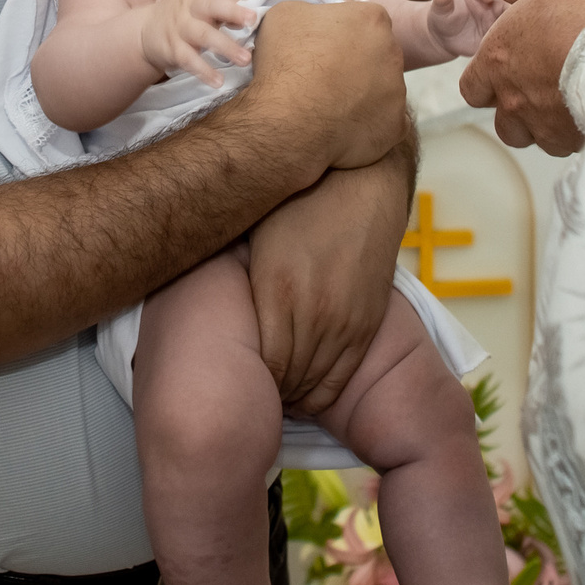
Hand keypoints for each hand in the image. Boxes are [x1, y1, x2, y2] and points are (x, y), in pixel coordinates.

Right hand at [139, 0, 254, 87]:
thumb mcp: (200, 3)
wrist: (144, 32)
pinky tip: (219, 81)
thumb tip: (250, 17)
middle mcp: (188, 7)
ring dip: (226, 46)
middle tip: (253, 19)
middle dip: (232, 11)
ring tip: (246, 59)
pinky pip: (189, 60)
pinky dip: (204, 71)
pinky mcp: (172, 50)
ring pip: (203, 35)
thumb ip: (225, 7)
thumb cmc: (184, 15)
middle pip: (210, 6)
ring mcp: (180, 28)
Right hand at [246, 0, 408, 171]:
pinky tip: (341, 125)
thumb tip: (313, 18)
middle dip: (354, 61)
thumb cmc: (286, 62)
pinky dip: (366, 123)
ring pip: (380, 88)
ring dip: (360, 93)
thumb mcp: (285, 14)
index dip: (338, 32)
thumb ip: (309, 9)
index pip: (361, 18)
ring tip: (328, 104)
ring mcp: (398, 91)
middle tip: (323, 75)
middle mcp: (393, 52)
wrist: (290, 122)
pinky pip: (384, 121)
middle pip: (375, 53)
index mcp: (372, 18)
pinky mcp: (396, 125)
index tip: (320, 45)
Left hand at [248, 145, 413, 412]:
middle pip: (292, 378)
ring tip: (277, 395)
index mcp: (281, 292)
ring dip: (297, 395)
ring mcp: (347, 320)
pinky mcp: (369, 321)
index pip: (266, 364)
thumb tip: (214, 320)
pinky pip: (345, 372)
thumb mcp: (256, 242)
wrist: (362, 188)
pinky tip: (307, 389)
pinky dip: (325, 390)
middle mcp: (317, 312)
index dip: (252, 380)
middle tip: (252, 396)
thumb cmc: (299, 206)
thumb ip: (240, 285)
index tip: (237, 383)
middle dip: (271, 392)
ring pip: (320, 383)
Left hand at [424, 0, 506, 58]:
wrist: (444, 37)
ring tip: (513, 34)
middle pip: (508, 1)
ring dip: (515, 26)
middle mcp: (492, 5)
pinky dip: (512, 43)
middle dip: (512, 6)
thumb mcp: (439, 9)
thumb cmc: (443, 17)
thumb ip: (442, 0)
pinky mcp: (499, 37)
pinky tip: (510, 49)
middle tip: (511, 15)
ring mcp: (498, 22)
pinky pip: (509, 39)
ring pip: (513, 21)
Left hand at [459, 0, 584, 155]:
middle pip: (501, 121)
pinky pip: (566, 144)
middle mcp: (513, 99)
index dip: (486, 78)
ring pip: (532, 137)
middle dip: (515, 109)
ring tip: (565, 101)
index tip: (508, 68)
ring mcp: (543, 124)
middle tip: (539, 87)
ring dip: (542, 124)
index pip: (471, 86)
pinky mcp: (573, 139)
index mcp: (497, 60)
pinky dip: (571, 131)